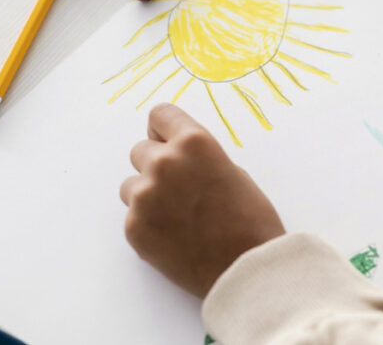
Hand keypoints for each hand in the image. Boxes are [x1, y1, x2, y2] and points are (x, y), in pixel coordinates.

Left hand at [121, 103, 285, 297]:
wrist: (245, 268)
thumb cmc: (251, 219)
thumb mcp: (232, 171)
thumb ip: (198, 158)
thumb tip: (177, 157)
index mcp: (194, 143)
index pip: (160, 115)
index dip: (165, 130)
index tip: (169, 141)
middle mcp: (164, 163)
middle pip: (141, 149)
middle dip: (156, 164)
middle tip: (180, 187)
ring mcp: (144, 196)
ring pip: (132, 185)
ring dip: (149, 194)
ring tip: (178, 215)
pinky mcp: (134, 227)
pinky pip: (134, 215)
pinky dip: (149, 222)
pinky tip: (175, 235)